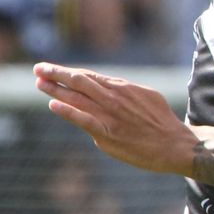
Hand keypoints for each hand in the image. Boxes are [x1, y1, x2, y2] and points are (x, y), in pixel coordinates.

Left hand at [34, 63, 199, 174]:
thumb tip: (108, 88)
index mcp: (123, 88)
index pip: (90, 76)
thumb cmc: (161, 122)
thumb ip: (125, 92)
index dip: (68, 72)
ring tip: (39, 83)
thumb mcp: (147, 96)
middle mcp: (114, 98)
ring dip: (56, 89)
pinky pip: (84, 120)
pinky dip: (67, 112)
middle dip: (56, 73)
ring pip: (78, 98)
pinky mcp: (108, 133)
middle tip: (38, 68)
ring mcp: (110, 115)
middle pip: (80, 81)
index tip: (51, 69)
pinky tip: (53, 106)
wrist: (175, 145)